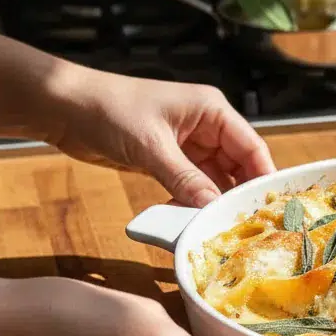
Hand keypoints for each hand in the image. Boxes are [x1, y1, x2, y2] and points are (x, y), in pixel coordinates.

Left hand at [45, 66, 274, 206]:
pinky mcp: (170, 160)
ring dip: (213, 203)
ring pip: (215, 180)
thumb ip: (184, 179)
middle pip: (238, 166)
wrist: (65, 107)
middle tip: (244, 228)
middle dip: (238, 195)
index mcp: (212, 110)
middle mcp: (206, 126)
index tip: (270, 209)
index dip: (264, 177)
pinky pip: (192, 186)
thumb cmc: (109, 110)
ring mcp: (189, 145)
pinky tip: (186, 220)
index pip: (252, 146)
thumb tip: (213, 209)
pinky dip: (192, 203)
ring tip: (214, 229)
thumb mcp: (150, 147)